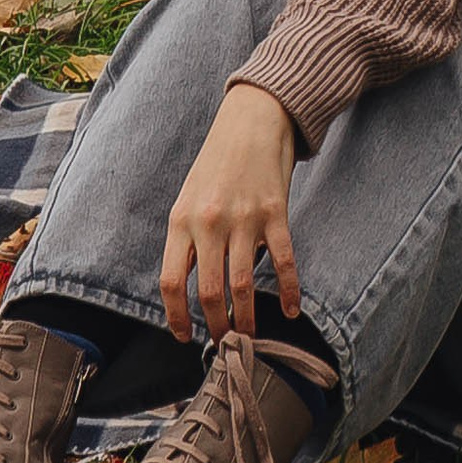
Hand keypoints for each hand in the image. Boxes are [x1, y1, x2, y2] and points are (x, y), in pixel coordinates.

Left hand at [160, 79, 301, 340]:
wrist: (252, 119)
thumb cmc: (217, 162)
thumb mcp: (189, 197)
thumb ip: (186, 239)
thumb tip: (188, 289)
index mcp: (181, 220)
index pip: (172, 282)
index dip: (176, 317)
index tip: (184, 337)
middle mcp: (210, 222)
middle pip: (210, 292)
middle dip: (217, 326)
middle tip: (224, 344)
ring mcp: (244, 218)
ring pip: (243, 285)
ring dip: (247, 319)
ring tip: (249, 337)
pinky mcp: (275, 212)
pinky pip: (282, 262)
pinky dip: (288, 291)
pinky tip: (290, 310)